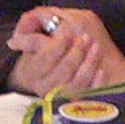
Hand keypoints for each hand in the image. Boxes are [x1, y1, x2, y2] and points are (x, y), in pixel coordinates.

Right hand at [5, 6, 124, 93]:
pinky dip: (96, 83)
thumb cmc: (44, 52)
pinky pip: (89, 94)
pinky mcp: (79, 99)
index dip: (56, 46)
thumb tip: (23, 26)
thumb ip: (29, 24)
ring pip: (76, 83)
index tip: (67, 34)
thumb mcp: (33, 36)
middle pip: (62, 71)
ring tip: (96, 47)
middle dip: (75, 53)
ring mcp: (63, 95)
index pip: (44, 59)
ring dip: (88, 63)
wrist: (54, 76)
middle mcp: (46, 86)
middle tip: (86, 37)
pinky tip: (101, 71)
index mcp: (33, 71)